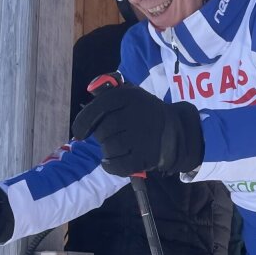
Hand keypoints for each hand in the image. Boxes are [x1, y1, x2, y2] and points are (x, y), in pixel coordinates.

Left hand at [72, 74, 203, 176]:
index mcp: (128, 96)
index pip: (97, 109)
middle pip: (102, 131)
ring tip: (117, 148)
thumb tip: (91, 89)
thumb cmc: (144, 112)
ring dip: (107, 151)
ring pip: (109, 148)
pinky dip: (110, 165)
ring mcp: (142, 137)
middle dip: (102, 137)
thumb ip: (108, 90)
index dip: (83, 123)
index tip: (79, 133)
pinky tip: (111, 162)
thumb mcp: (129, 94)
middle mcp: (135, 115)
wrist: (175, 130)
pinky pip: (118, 165)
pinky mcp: (146, 156)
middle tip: (112, 137)